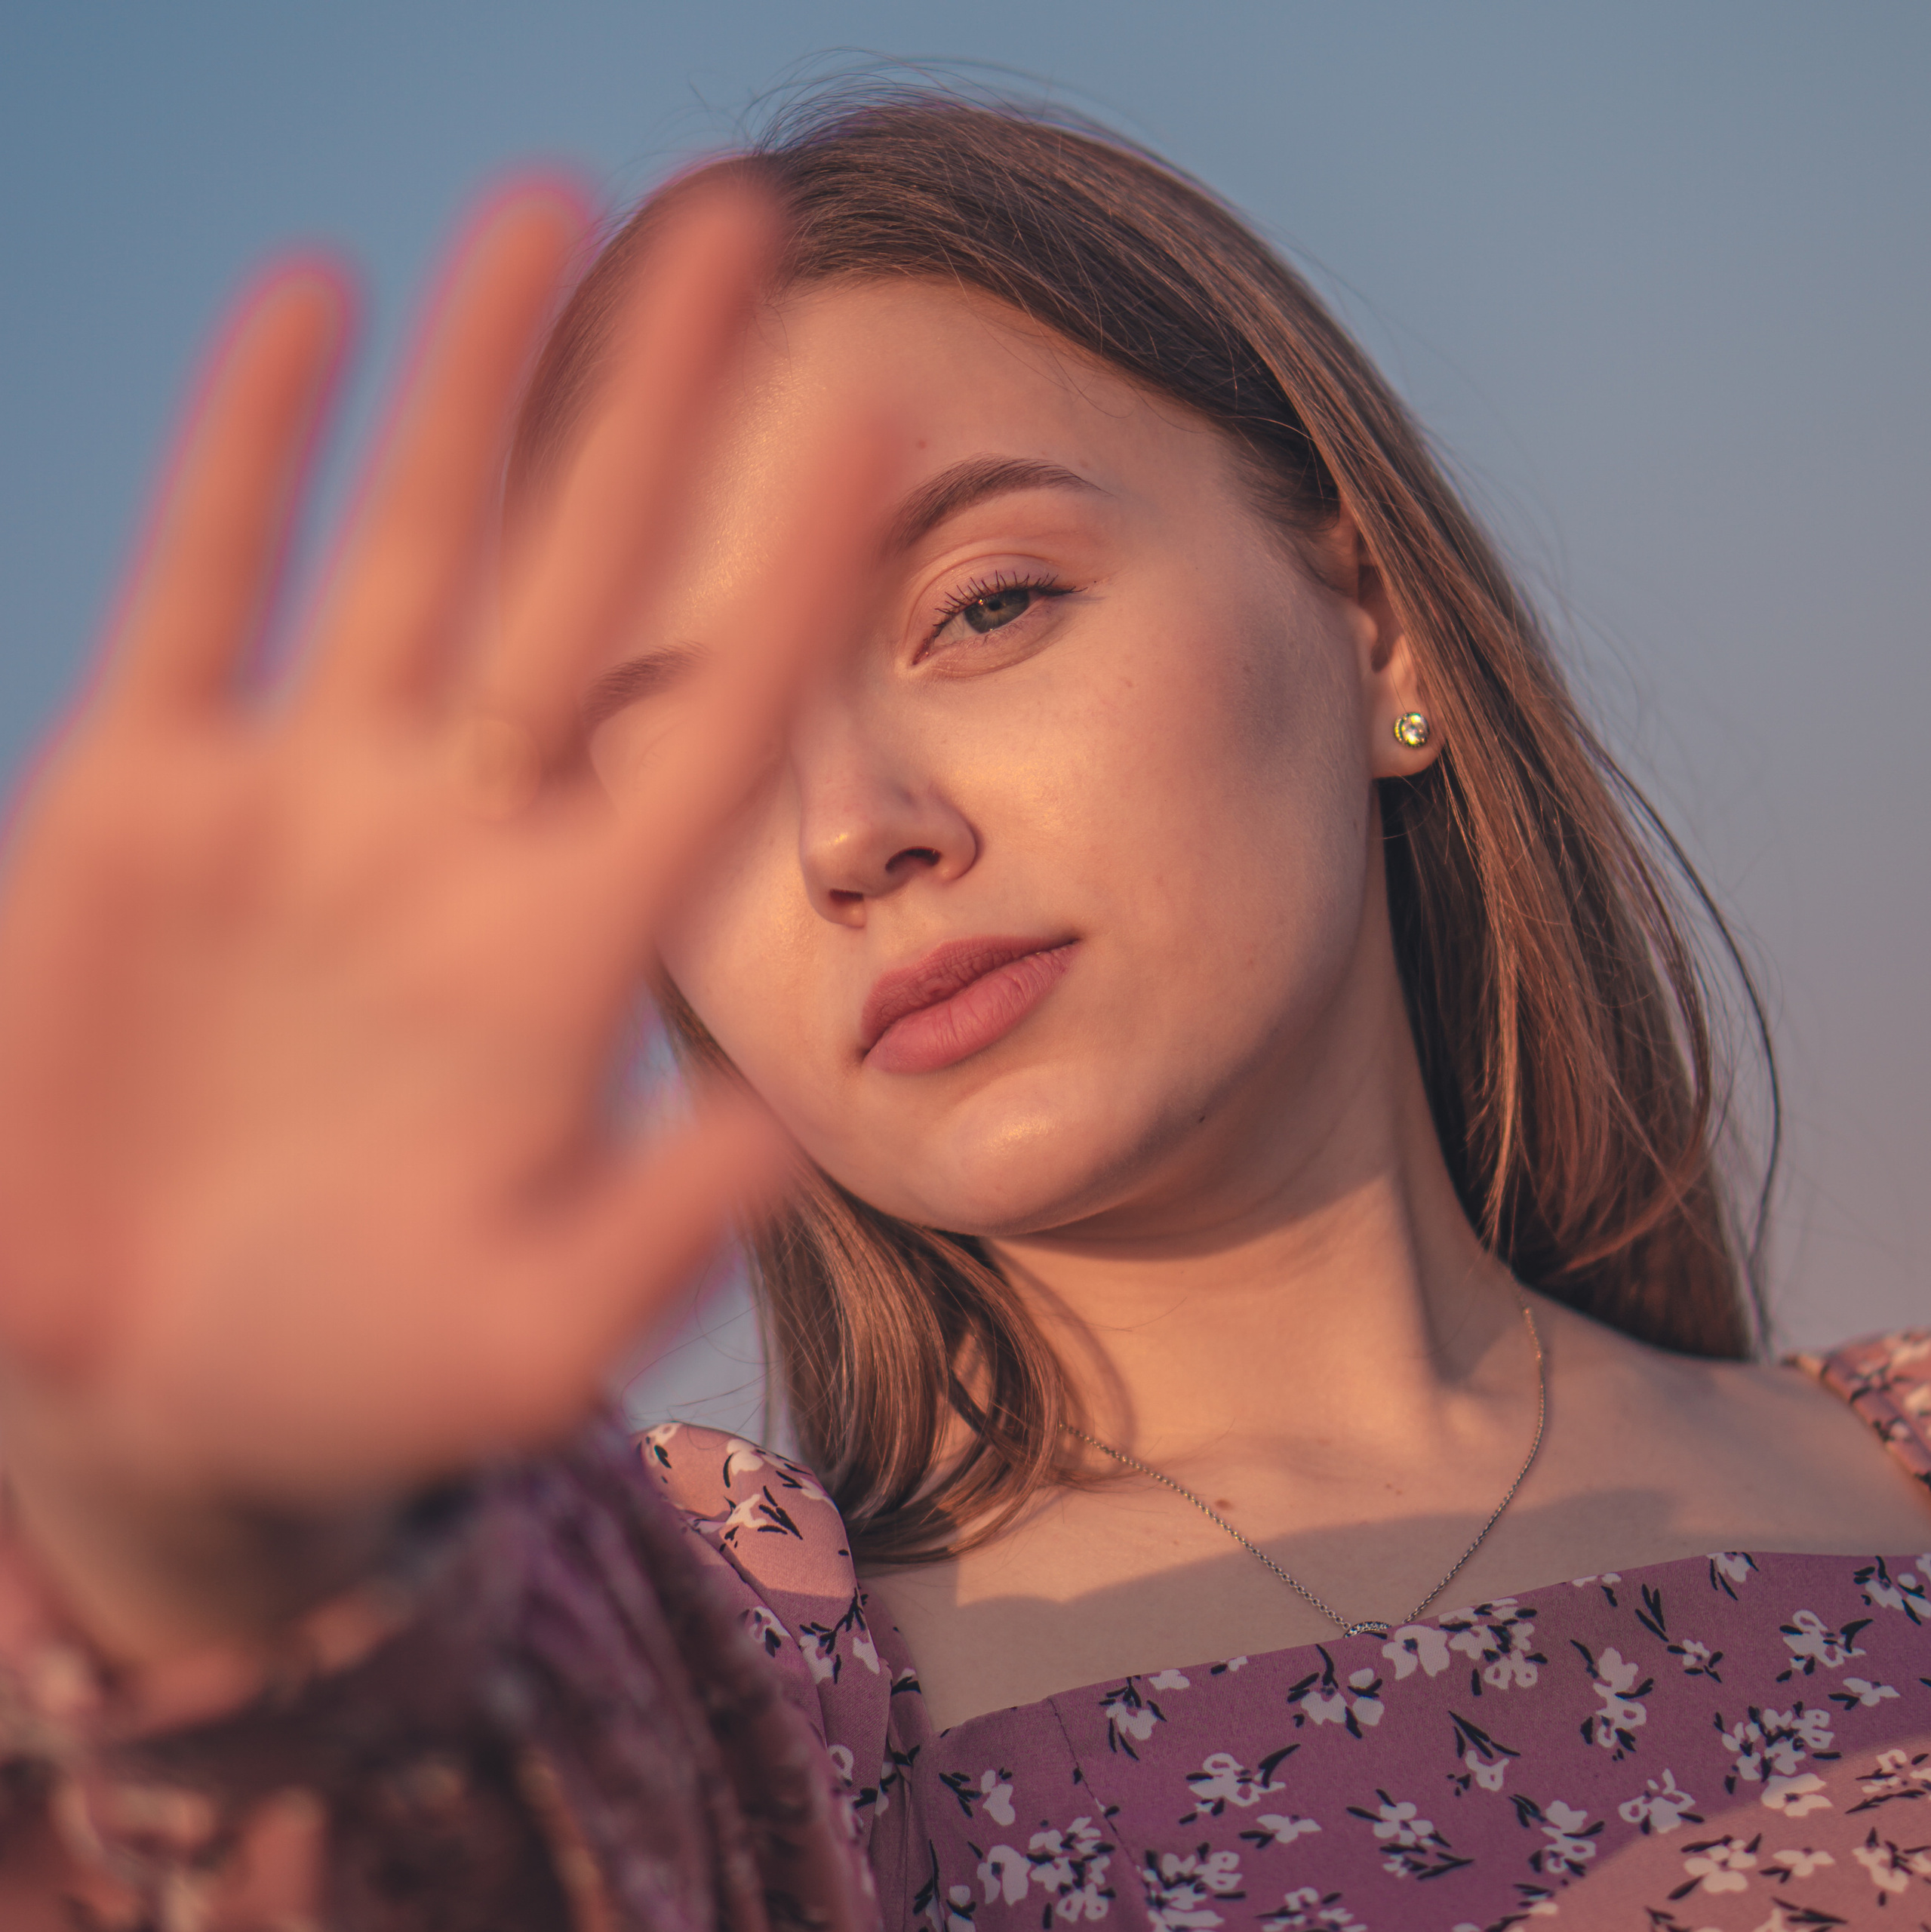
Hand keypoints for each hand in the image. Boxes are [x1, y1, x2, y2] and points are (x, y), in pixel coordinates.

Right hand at [0, 181, 866, 1649]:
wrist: (159, 1393)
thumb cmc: (359, 1385)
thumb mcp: (522, 1339)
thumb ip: (659, 1232)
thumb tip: (793, 1125)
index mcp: (566, 956)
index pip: (713, 729)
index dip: (796, 582)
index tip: (894, 424)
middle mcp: (455, 846)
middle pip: (586, 586)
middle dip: (658, 413)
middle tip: (752, 228)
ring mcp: (305, 810)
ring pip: (411, 549)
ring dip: (479, 381)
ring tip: (555, 209)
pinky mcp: (139, 804)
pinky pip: (204, 591)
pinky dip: (250, 454)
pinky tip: (316, 305)